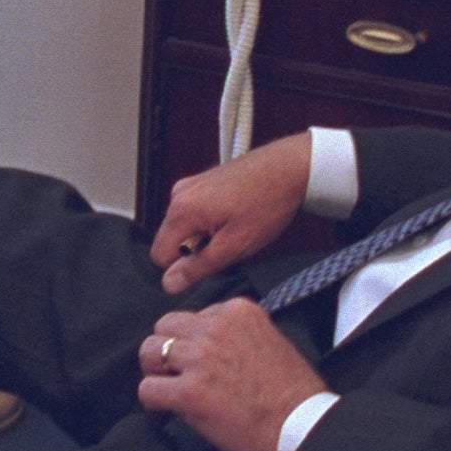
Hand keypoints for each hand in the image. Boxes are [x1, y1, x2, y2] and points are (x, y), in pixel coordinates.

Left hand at [136, 299, 325, 450]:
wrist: (301, 427)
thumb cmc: (292, 392)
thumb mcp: (269, 339)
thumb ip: (236, 332)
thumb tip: (205, 342)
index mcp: (237, 311)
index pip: (194, 316)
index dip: (193, 341)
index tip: (201, 361)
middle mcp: (215, 328)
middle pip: (165, 326)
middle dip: (168, 349)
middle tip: (176, 373)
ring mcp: (200, 358)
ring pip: (150, 351)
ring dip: (156, 371)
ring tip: (168, 388)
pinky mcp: (189, 391)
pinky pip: (148, 388)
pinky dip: (152, 400)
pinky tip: (165, 409)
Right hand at [150, 134, 310, 292]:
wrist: (291, 167)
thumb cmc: (268, 202)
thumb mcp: (234, 246)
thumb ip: (198, 267)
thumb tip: (170, 283)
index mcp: (182, 209)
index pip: (159, 256)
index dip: (185, 266)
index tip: (211, 260)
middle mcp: (180, 193)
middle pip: (171, 240)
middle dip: (197, 249)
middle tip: (229, 242)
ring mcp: (191, 184)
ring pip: (185, 227)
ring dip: (206, 235)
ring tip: (236, 227)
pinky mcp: (203, 181)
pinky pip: (196, 213)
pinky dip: (212, 221)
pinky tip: (237, 216)